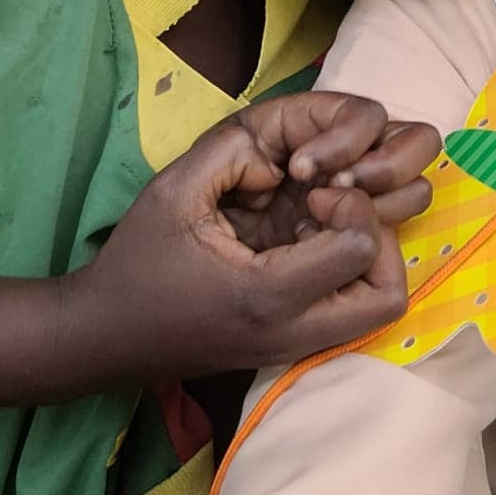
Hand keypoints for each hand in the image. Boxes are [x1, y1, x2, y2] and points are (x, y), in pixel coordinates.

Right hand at [77, 94, 438, 383]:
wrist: (105, 335)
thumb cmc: (137, 262)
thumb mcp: (175, 190)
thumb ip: (235, 153)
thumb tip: (292, 150)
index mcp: (267, 294)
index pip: (361, 247)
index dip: (352, 204)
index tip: (315, 187)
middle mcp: (294, 329)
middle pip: (390, 293)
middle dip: (381, 237)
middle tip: (336, 209)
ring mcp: (297, 344)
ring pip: (379, 305)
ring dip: (370, 254)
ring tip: (324, 222)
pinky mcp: (294, 343)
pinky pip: (351, 309)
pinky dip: (349, 269)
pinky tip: (309, 238)